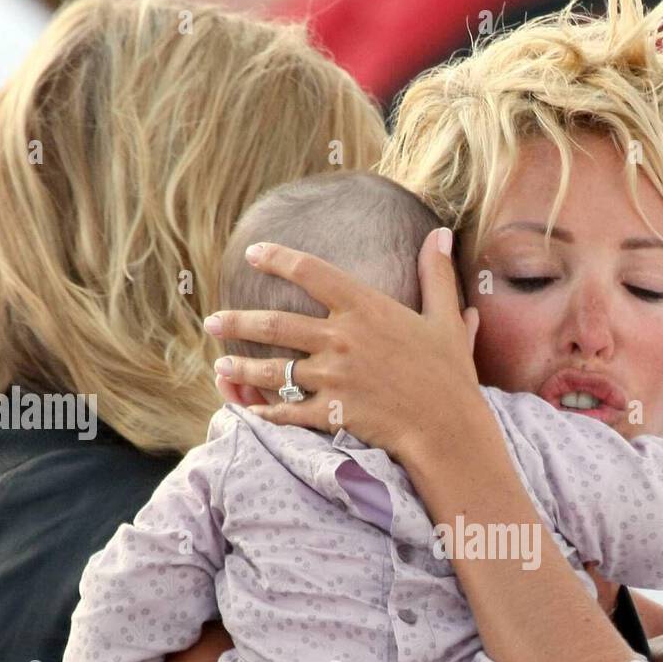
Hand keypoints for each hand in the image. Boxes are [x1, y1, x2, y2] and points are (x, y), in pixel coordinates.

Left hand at [203, 228, 482, 462]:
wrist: (449, 428)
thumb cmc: (450, 375)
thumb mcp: (446, 319)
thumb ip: (436, 275)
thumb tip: (438, 233)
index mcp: (365, 307)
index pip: (309, 271)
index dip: (276, 258)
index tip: (253, 254)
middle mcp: (341, 338)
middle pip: (275, 323)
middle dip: (237, 321)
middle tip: (212, 321)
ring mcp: (332, 377)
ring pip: (272, 368)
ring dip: (241, 366)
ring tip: (221, 365)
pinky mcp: (331, 411)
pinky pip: (287, 410)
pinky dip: (266, 410)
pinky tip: (251, 408)